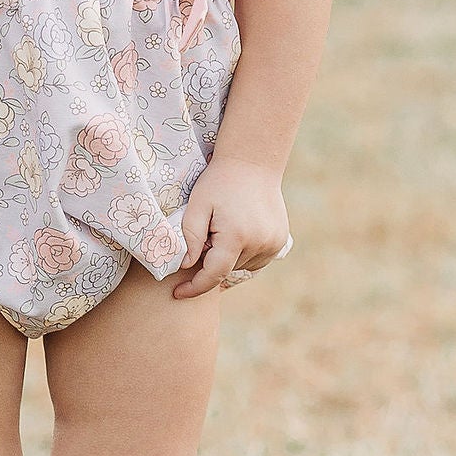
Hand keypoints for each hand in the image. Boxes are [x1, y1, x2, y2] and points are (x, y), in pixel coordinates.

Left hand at [171, 155, 290, 298]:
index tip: (177, 293)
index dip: (194, 288)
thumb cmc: (219, 182)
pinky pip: (255, 260)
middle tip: (202, 237)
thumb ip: (190, 238)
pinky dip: (241, 255)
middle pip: (226, 270)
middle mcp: (260, 243)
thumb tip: (186, 266)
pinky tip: (235, 234)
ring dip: (226, 259)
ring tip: (220, 230)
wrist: (253, 162)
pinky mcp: (279, 241)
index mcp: (237, 236)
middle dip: (209, 264)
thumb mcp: (197, 206)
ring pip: (241, 267)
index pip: (213, 275)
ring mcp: (273, 243)